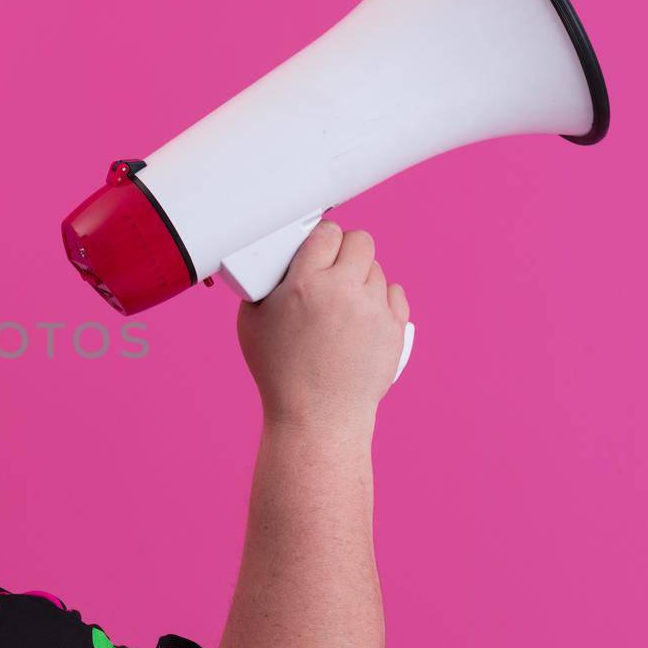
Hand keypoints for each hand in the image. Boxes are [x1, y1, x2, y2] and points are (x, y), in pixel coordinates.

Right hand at [236, 220, 409, 429]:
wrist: (317, 415)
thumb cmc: (280, 372)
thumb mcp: (251, 322)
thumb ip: (264, 283)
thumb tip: (277, 261)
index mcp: (305, 284)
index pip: (326, 232)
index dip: (321, 237)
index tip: (316, 247)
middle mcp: (343, 291)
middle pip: (360, 241)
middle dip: (346, 249)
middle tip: (333, 267)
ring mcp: (374, 309)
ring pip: (377, 268)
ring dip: (361, 276)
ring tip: (343, 301)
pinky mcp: (395, 328)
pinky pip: (395, 293)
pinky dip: (380, 298)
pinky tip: (363, 313)